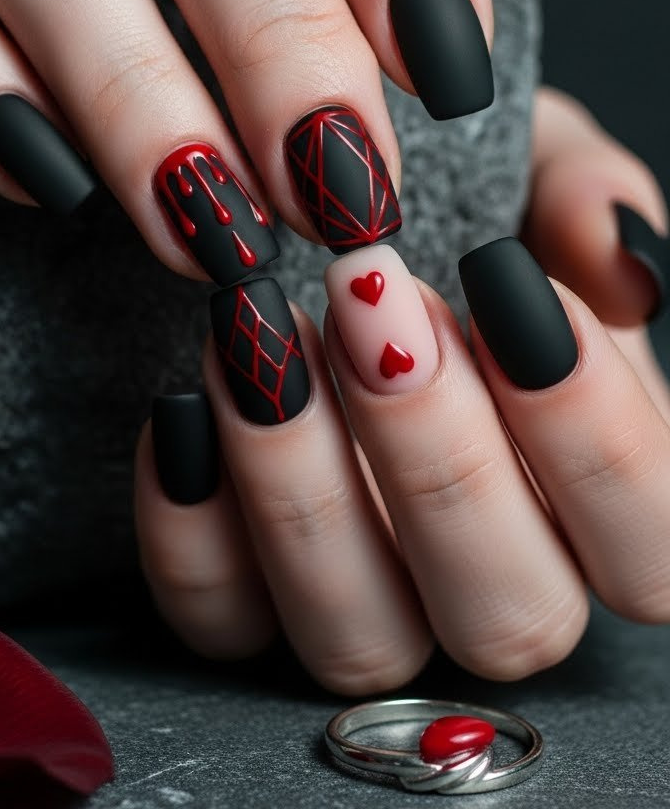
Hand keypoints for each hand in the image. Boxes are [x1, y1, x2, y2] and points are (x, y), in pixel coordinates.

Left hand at [135, 87, 669, 692]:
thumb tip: (621, 266)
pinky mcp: (249, 610)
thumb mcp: (528, 169)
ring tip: (258, 326)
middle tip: (372, 293)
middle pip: (512, 618)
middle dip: (439, 455)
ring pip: (364, 639)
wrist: (318, 226)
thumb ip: (585, 203)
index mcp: (598, 502)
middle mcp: (495, 582)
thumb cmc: (453, 209)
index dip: (593, 438)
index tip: (509, 283)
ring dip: (303, 487)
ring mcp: (372, 609)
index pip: (650, 548)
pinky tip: (184, 407)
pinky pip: (223, 621)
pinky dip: (190, 526)